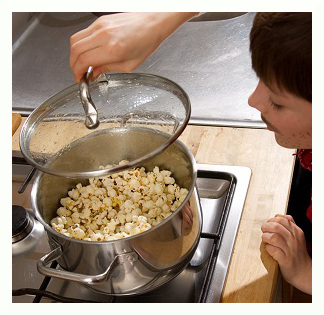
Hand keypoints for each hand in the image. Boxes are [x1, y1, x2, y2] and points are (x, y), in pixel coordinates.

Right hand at [70, 12, 197, 81]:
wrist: (153, 22)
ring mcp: (100, 26)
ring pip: (75, 40)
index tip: (79, 78)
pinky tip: (88, 52)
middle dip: (73, 65)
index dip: (77, 72)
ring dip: (74, 54)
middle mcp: (103, 35)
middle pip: (75, 50)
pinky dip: (81, 44)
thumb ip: (108, 69)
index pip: (83, 61)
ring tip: (82, 63)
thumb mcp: (129, 65)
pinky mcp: (100, 21)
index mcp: (112, 49)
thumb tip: (94, 73)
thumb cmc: (146, 41)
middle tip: (79, 73)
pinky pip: (82, 33)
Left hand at [261, 214, 311, 293]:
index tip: (267, 224)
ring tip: (265, 240)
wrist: (304, 272)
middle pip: (276, 226)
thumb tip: (277, 215)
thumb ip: (289, 224)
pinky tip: (268, 249)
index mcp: (297, 232)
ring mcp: (290, 250)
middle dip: (265, 227)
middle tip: (263, 231)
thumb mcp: (296, 236)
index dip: (271, 220)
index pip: (281, 219)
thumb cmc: (296, 253)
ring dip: (265, 237)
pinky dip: (268, 248)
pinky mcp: (285, 260)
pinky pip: (273, 250)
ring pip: (273, 237)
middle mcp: (294, 239)